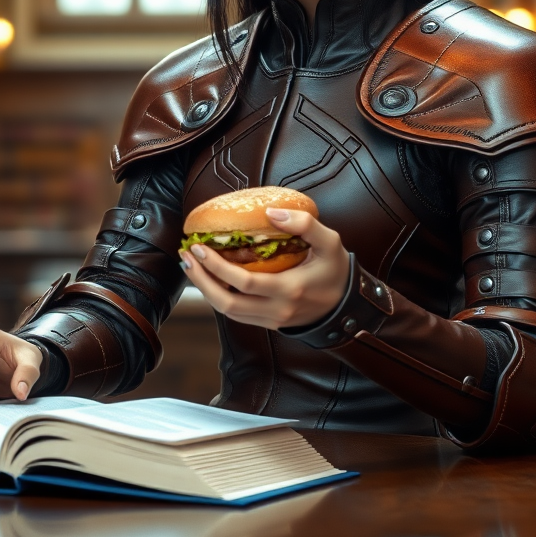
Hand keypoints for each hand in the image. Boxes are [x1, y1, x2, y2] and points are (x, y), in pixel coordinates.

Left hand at [179, 208, 349, 329]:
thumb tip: (270, 213)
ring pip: (228, 313)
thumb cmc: (336, 270)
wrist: (348, 306)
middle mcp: (277, 310)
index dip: (216, 267)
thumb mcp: (330, 242)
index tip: (199, 247)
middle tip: (187, 257)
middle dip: (201, 281)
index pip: (243, 283)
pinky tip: (211, 279)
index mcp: (290, 289)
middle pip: (227, 303)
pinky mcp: (269, 324)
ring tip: (192, 266)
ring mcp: (272, 320)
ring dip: (206, 290)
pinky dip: (219, 298)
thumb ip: (304, 224)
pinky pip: (237, 315)